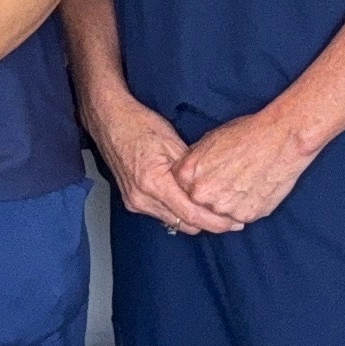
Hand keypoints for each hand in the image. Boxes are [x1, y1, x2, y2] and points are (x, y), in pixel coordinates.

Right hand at [89, 95, 231, 235]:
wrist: (109, 121)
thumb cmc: (140, 125)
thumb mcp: (173, 142)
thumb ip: (193, 170)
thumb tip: (214, 187)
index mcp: (154, 182)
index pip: (191, 214)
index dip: (216, 222)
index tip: (235, 222)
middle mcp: (142, 198)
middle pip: (184, 224)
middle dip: (208, 223)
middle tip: (230, 216)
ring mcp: (135, 202)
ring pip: (173, 222)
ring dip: (193, 218)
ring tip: (213, 209)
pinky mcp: (132, 201)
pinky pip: (162, 214)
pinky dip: (178, 211)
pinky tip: (190, 202)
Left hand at [174, 109, 322, 229]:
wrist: (280, 139)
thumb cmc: (247, 134)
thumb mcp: (210, 140)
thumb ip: (195, 161)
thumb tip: (190, 172)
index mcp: (187, 173)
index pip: (180, 188)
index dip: (193, 184)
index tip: (206, 179)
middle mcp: (201, 193)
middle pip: (198, 204)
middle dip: (210, 196)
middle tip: (227, 184)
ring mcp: (222, 207)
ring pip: (219, 214)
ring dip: (228, 204)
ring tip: (243, 185)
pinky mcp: (244, 215)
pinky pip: (239, 216)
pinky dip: (246, 207)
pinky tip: (255, 189)